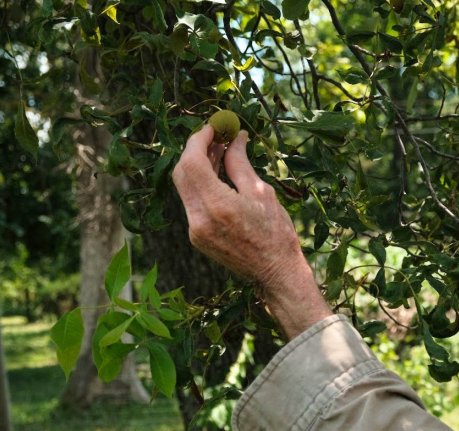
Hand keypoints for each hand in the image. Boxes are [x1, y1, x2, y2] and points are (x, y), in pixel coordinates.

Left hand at [173, 125, 330, 337]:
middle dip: (195, 151)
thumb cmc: (276, 233)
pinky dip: (201, 186)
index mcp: (217, 205)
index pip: (192, 162)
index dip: (199, 140)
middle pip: (182, 173)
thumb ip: (240, 164)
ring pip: (185, 187)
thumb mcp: (261, 192)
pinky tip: (218, 178)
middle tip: (215, 137)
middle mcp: (199, 218)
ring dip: (198, 167)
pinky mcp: (197, 237)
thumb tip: (235, 139)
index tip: (213, 127)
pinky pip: (191, 202)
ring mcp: (195, 230)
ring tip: (219, 154)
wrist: (275, 273)